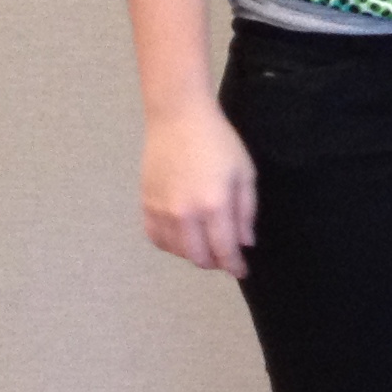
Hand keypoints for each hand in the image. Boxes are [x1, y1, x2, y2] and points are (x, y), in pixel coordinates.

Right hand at [140, 103, 256, 275]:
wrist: (178, 120)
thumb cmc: (219, 142)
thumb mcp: (245, 173)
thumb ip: (246, 211)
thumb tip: (244, 243)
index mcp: (213, 205)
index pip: (223, 250)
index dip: (234, 266)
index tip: (242, 271)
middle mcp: (184, 214)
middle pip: (198, 257)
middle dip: (215, 262)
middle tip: (226, 257)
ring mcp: (161, 211)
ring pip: (176, 251)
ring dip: (194, 254)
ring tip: (207, 244)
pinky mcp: (145, 206)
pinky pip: (157, 239)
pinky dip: (171, 245)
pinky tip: (184, 237)